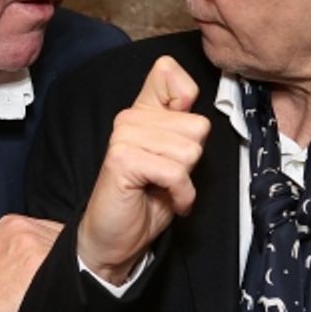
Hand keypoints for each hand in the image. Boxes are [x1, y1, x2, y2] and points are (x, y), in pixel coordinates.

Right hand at [77, 56, 210, 284]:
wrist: (114, 240)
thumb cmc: (146, 201)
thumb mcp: (173, 158)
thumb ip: (182, 128)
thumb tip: (196, 108)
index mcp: (142, 111)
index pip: (168, 71)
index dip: (186, 99)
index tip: (179, 132)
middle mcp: (130, 118)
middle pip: (196, 125)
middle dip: (191, 158)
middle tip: (169, 175)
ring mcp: (124, 137)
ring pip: (189, 150)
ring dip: (185, 179)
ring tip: (165, 188)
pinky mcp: (123, 160)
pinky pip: (175, 172)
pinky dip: (180, 194)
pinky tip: (168, 201)